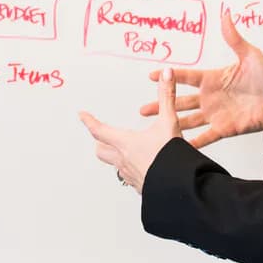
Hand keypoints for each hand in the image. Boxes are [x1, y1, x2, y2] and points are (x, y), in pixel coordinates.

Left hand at [78, 69, 179, 194]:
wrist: (180, 187)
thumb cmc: (171, 157)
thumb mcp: (170, 122)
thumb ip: (167, 97)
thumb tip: (167, 74)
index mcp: (125, 143)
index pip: (99, 130)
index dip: (89, 121)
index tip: (82, 115)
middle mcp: (124, 160)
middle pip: (101, 151)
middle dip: (100, 142)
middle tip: (99, 136)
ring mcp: (131, 176)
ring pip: (115, 166)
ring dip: (116, 157)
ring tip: (123, 151)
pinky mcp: (141, 187)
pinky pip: (130, 177)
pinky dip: (132, 170)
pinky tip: (143, 167)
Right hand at [140, 8, 262, 148]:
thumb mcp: (249, 54)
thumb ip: (233, 38)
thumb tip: (226, 14)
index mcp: (213, 79)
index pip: (186, 77)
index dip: (169, 76)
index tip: (152, 75)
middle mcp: (211, 98)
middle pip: (180, 102)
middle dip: (162, 105)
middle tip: (143, 109)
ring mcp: (216, 114)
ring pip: (188, 120)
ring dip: (172, 123)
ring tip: (155, 128)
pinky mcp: (225, 128)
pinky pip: (206, 137)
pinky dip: (193, 143)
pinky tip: (178, 146)